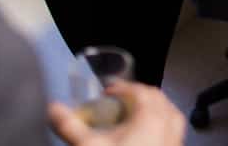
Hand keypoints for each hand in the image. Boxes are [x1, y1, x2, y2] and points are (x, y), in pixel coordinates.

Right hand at [49, 81, 185, 145]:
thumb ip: (69, 126)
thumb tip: (52, 108)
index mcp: (150, 116)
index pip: (138, 90)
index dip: (121, 88)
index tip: (106, 93)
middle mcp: (169, 124)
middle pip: (157, 98)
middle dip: (138, 94)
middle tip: (120, 100)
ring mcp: (176, 140)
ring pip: (171, 114)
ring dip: (155, 108)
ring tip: (136, 114)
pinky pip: (174, 131)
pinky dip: (163, 125)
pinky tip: (149, 136)